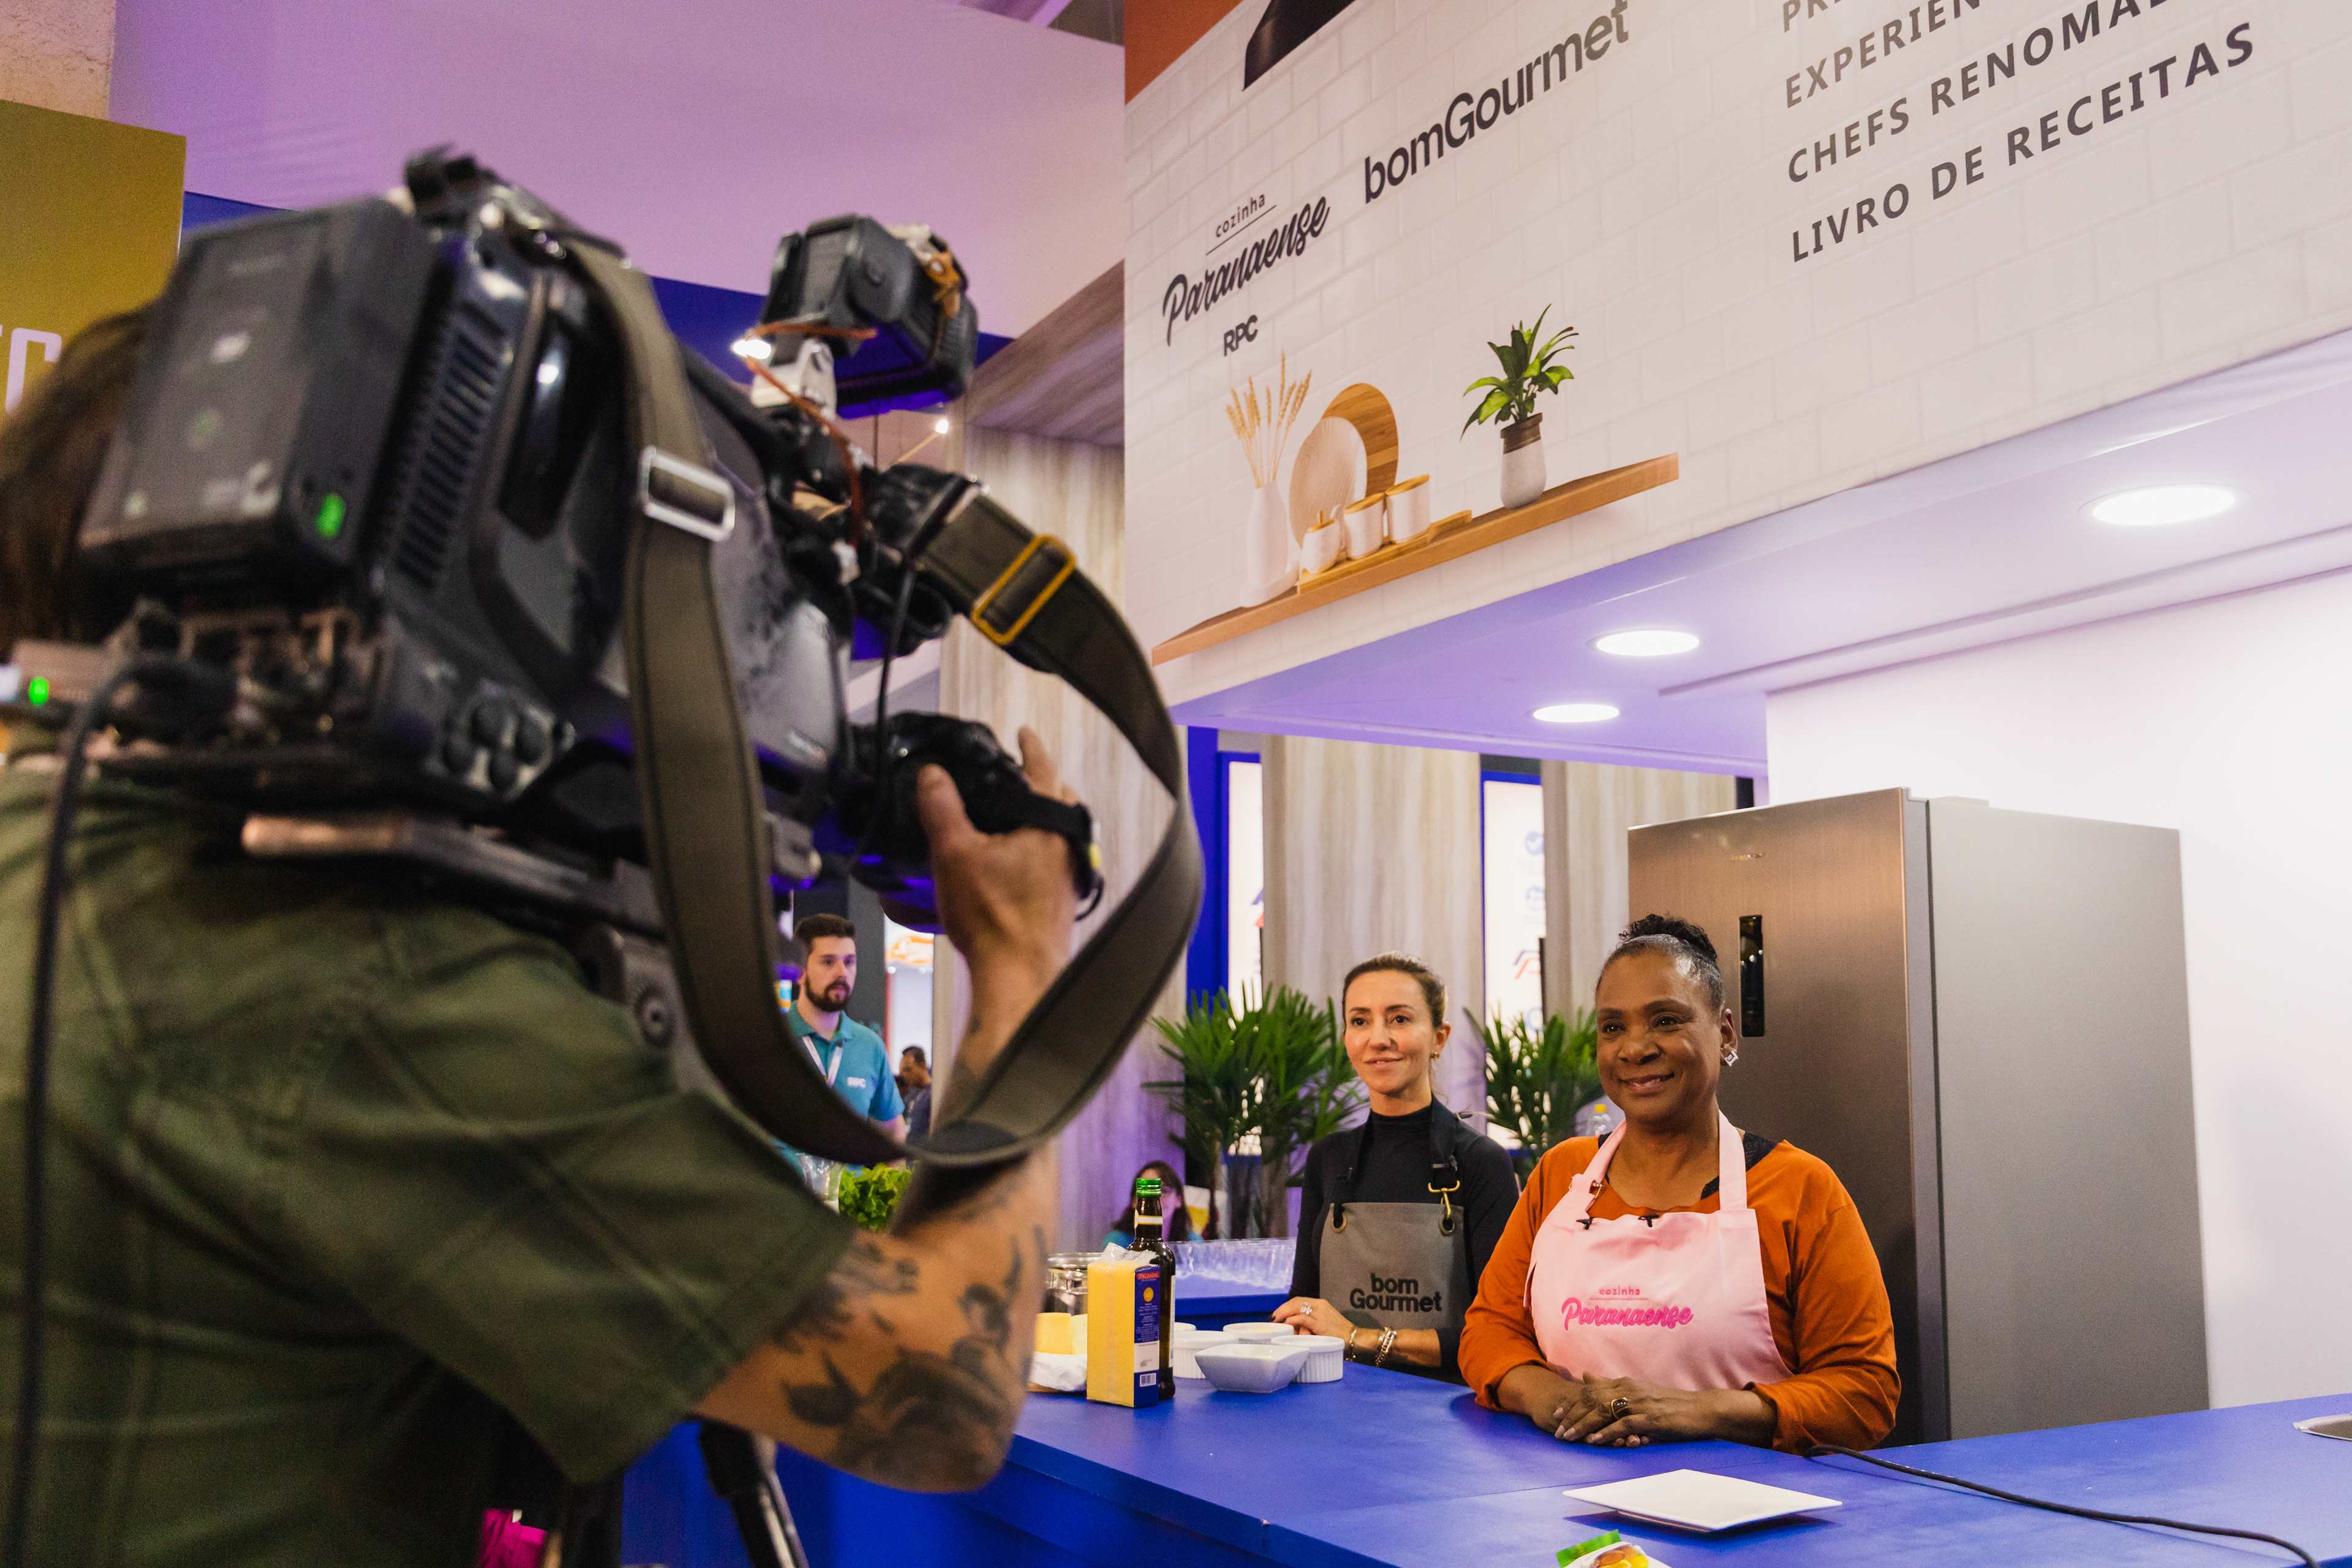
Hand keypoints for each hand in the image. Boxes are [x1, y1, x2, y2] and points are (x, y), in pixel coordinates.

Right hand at [916, 726, 1078, 1016]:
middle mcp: (1070, 844)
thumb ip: (941, 808)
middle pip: (1060, 798)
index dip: (1030, 746)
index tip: (1023, 732)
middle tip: (1016, 772)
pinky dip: (1039, 846)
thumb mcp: (954, 854)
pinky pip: (1056, 857)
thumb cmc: (993, 919)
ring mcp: (1072, 873)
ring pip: (1060, 829)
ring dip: (1040, 815)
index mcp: (1050, 823)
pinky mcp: (1065, 899)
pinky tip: (1014, 859)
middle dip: (1040, 782)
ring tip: (1010, 813)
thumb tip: (932, 774)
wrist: (1020, 977)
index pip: (1044, 767)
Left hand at [1269, 1297, 1352, 1338]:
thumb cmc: (1339, 1334)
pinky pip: (1303, 1319)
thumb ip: (1311, 1321)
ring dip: (1284, 1314)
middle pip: (1295, 1302)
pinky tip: (1286, 1324)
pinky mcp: (1321, 1324)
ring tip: (1276, 1321)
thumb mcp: (1325, 1322)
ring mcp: (1321, 1314)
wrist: (1355, 1339)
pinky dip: (1293, 1320)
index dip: (1285, 1306)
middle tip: (1272, 1318)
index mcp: (1321, 1304)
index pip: (1298, 1300)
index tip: (1277, 1314)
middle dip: (1281, 1309)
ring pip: (1297, 1307)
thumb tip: (1293, 1326)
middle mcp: (1320, 1305)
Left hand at [1549, 1374, 1775, 1447]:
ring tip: (1569, 1437)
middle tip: (1558, 1429)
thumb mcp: (1640, 1391)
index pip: (1592, 1391)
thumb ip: (1613, 1386)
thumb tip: (1586, 1376)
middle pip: (1593, 1400)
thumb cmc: (1671, 1403)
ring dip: (1584, 1425)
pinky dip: (1607, 1433)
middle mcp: (1630, 1390)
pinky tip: (1595, 1440)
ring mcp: (1640, 1404)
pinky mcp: (1651, 1419)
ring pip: (1604, 1412)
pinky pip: (1624, 1426)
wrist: (1702, 1410)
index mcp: (1626, 1383)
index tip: (1558, 1414)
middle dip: (1573, 1415)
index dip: (1573, 1403)